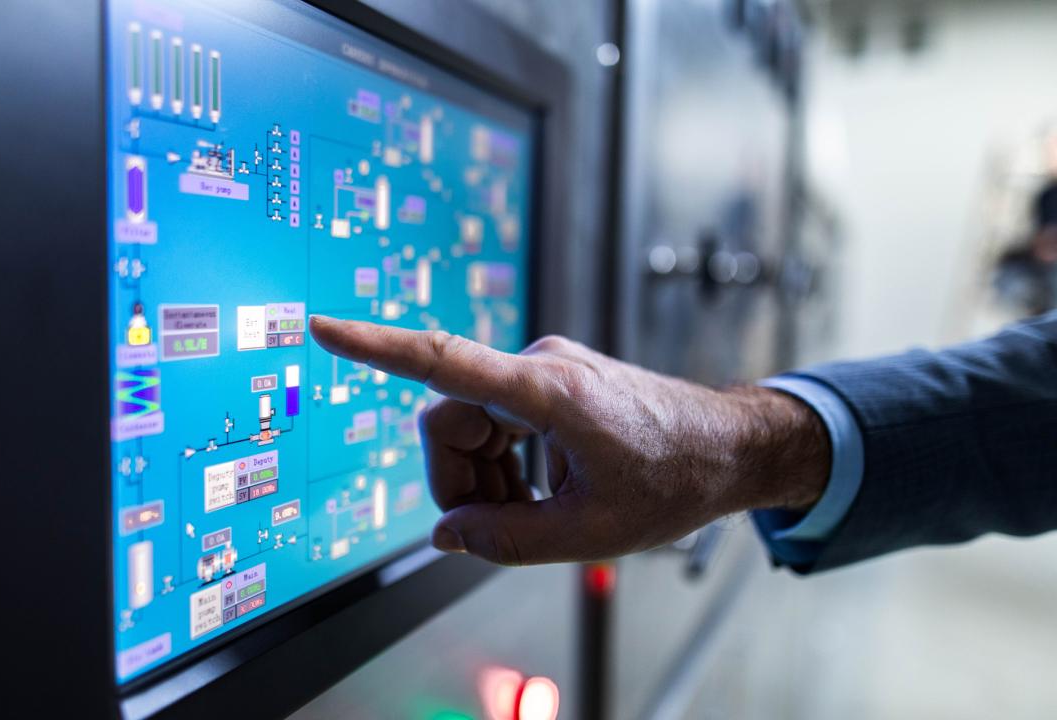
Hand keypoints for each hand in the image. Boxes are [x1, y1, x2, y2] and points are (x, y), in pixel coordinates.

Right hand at [309, 316, 828, 564]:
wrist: (732, 446)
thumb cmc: (675, 480)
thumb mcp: (589, 531)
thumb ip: (505, 539)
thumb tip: (446, 535)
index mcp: (546, 392)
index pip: (443, 361)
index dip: (376, 347)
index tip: (324, 328)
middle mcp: (539, 366)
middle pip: (448, 421)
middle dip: (457, 481)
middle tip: (489, 530)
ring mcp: (546, 370)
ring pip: (470, 424)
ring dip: (484, 477)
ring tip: (533, 514)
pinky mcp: (552, 382)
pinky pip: (498, 421)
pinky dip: (504, 464)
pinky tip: (540, 495)